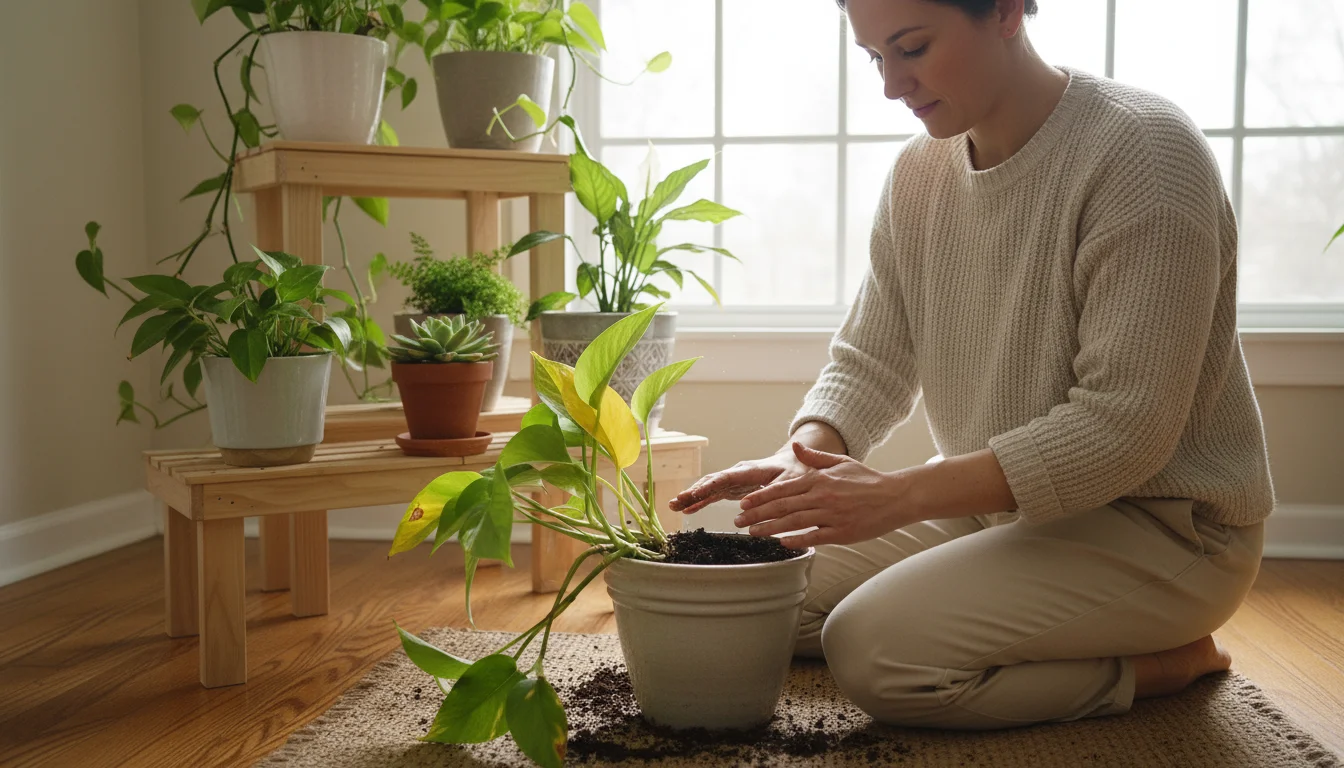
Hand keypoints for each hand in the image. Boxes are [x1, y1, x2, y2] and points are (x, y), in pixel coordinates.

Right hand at [669, 447, 811, 514]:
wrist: (794, 464)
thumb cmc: (794, 471)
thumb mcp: (789, 482)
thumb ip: (773, 493)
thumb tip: (751, 505)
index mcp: (749, 470)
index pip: (725, 477)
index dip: (709, 486)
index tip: (694, 493)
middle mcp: (737, 473)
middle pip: (711, 482)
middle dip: (692, 491)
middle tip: (675, 501)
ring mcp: (733, 481)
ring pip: (708, 488)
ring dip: (691, 496)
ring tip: (674, 506)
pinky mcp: (733, 489)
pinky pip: (713, 495)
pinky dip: (700, 502)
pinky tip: (687, 509)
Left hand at [734, 442, 913, 549]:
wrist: (896, 496)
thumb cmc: (867, 480)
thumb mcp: (840, 462)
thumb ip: (815, 457)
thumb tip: (795, 446)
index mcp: (820, 480)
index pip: (782, 489)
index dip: (760, 496)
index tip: (744, 502)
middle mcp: (823, 497)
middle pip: (782, 506)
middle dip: (757, 514)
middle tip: (739, 521)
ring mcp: (832, 516)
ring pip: (793, 522)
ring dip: (770, 528)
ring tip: (753, 532)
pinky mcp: (842, 532)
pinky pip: (815, 537)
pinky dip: (797, 540)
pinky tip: (782, 543)